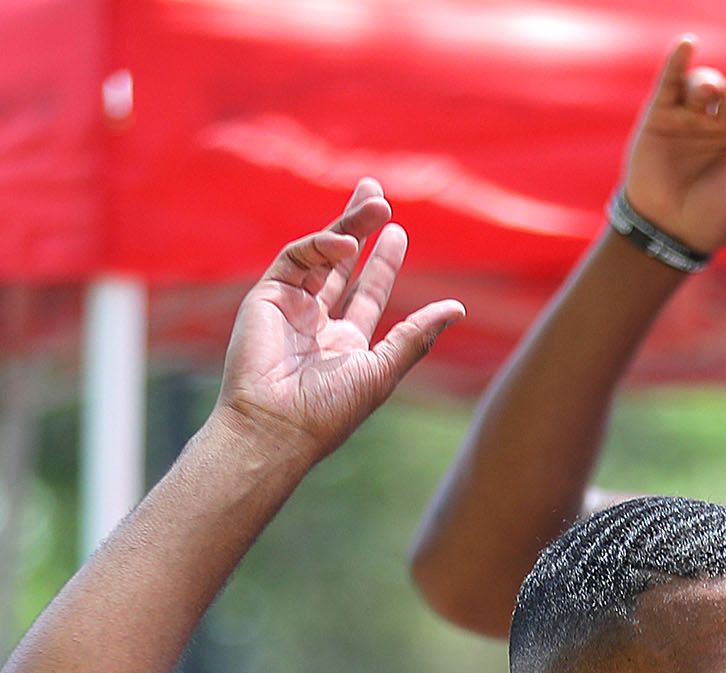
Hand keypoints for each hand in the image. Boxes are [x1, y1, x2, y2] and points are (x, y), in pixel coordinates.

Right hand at [213, 181, 461, 461]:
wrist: (277, 425)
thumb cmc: (330, 409)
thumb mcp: (382, 370)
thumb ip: (417, 336)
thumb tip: (458, 308)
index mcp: (345, 344)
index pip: (367, 293)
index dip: (384, 262)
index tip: (398, 231)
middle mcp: (317, 322)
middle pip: (341, 262)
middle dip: (359, 227)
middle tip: (377, 193)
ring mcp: (291, 306)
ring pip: (322, 254)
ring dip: (348, 227)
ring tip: (377, 202)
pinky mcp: (268, 295)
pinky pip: (297, 258)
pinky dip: (323, 247)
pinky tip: (349, 244)